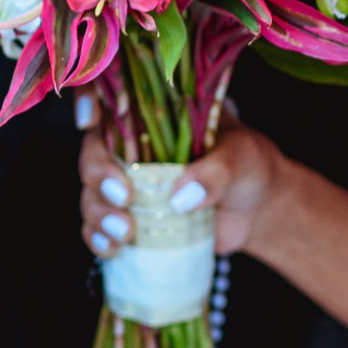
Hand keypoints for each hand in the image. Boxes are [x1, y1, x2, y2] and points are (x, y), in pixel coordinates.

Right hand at [76, 95, 286, 259]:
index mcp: (156, 117)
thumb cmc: (250, 167)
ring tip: (126, 232)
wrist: (258, 210)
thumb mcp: (241, 157)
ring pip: (92, 194)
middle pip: (93, 154)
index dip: (89, 101)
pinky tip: (114, 249)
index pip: (111, 97)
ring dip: (100, 215)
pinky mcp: (132, 219)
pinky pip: (99, 229)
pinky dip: (99, 239)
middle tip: (126, 198)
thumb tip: (181, 197)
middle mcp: (134, 148)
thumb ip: (216, 171)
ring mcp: (130, 185)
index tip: (89, 120)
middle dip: (99, 176)